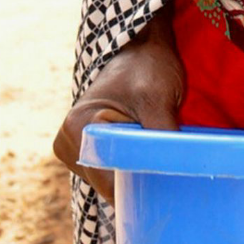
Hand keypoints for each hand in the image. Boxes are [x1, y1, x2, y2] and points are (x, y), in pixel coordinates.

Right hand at [53, 11, 183, 202]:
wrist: (145, 49)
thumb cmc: (149, 68)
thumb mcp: (158, 100)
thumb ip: (160, 137)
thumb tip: (174, 172)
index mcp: (77, 129)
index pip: (107, 183)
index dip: (136, 192)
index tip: (164, 194)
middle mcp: (69, 140)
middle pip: (107, 184)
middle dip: (137, 183)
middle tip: (169, 177)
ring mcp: (78, 145)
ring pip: (111, 178)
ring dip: (135, 174)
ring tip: (158, 158)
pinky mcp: (91, 146)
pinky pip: (113, 168)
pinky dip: (132, 167)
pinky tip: (149, 157)